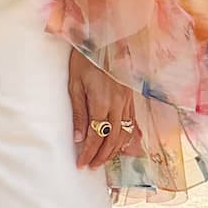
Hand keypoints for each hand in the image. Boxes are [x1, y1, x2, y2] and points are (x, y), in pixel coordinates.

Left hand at [68, 48, 144, 172]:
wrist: (104, 40)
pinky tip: (119, 144)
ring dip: (114, 150)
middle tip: (91, 167)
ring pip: (123, 134)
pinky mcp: (132, 97)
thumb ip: (78, 112)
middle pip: (111, 139)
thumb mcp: (75, 84)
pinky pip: (131, 123)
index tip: (81, 164)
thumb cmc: (85, 60)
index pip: (95, 136)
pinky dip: (125, 137)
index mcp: (102, 103)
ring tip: (103, 160)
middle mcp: (118, 105)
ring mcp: (127, 102)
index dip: (88, 153)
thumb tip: (78, 137)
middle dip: (101, 156)